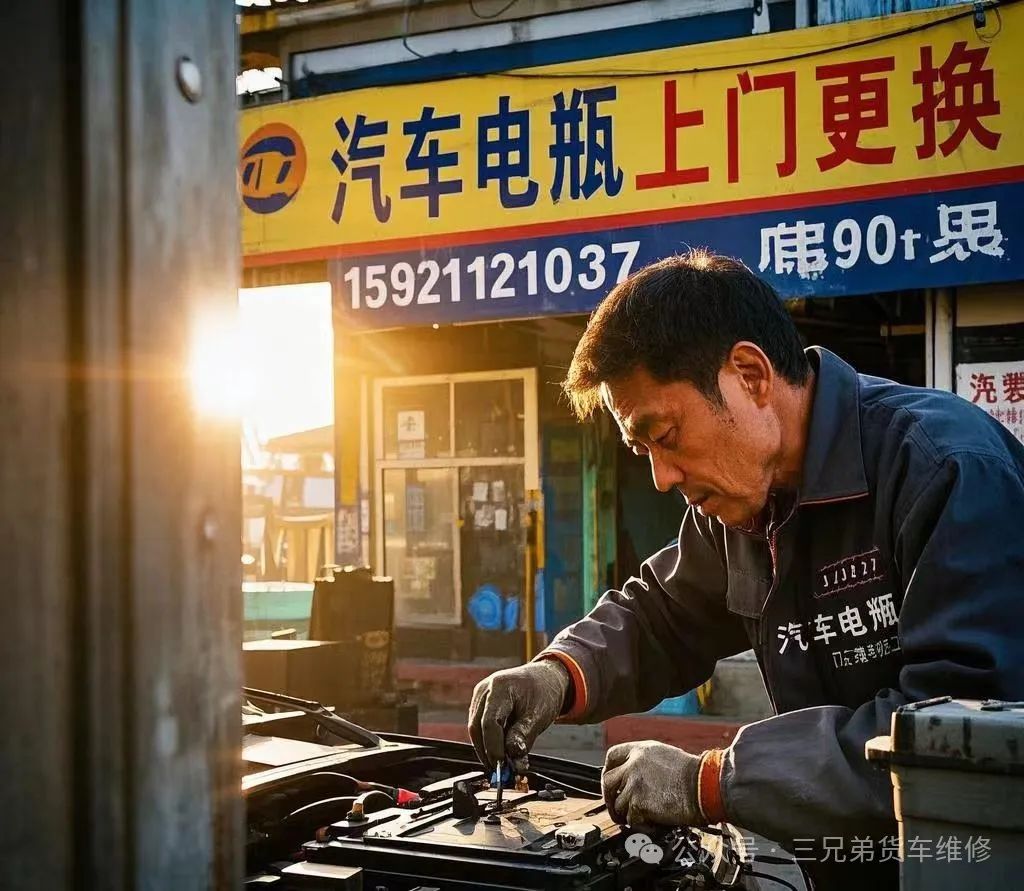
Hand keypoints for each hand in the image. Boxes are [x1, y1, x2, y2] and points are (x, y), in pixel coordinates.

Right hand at [468, 659, 570, 773]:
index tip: (502, 766)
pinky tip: (499, 752)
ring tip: (502, 765)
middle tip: (500, 772)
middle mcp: (485, 689)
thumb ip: (523, 737)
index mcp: (500, 686)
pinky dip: (487, 741)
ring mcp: (480, 695)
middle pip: (477, 727)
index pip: (489, 722)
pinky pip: (479, 725)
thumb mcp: (538, 715)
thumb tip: (513, 761)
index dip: (494, 747)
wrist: (545, 678)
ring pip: (475, 728)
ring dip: (486, 749)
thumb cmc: (544, 692)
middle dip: (487, 752)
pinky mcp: (481, 703)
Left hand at [601, 740, 703, 827]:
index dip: (608, 770)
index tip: (611, 783)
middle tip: (616, 810)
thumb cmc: (694, 774)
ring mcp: (634, 784)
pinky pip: (631, 819)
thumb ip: (645, 762)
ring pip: (618, 804)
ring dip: (626, 815)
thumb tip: (634, 776)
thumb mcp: (665, 756)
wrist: (704, 786)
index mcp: (640, 750)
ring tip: (640, 819)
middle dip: (609, 798)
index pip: (612, 756)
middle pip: (607, 782)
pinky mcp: (639, 803)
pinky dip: (640, 825)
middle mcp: (633, 764)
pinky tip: (652, 824)